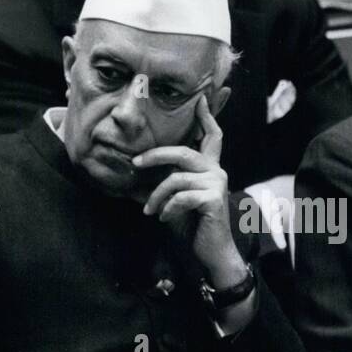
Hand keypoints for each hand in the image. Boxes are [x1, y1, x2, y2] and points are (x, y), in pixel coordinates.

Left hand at [135, 96, 246, 288]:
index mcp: (209, 168)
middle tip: (135, 163)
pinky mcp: (213, 199)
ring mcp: (217, 184)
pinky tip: (164, 219)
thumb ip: (164, 183)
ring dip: (156, 195)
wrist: (212, 253)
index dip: (206, 117)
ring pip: (176, 177)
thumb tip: (134, 172)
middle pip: (183, 151)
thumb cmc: (193, 226)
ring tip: (149, 211)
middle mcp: (216, 171)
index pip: (212, 136)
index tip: (199, 98)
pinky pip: (181, 196)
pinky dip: (167, 208)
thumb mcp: (174, 200)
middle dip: (156, 155)